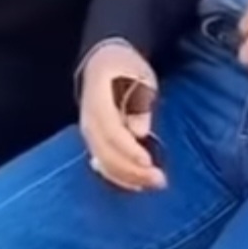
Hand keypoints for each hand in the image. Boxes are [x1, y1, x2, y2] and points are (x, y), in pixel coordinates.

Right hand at [79, 43, 164, 192]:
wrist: (103, 63)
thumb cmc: (126, 68)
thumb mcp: (139, 75)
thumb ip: (139, 102)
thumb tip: (139, 132)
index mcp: (97, 99)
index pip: (111, 131)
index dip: (128, 149)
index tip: (148, 161)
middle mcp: (88, 120)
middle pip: (106, 152)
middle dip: (132, 170)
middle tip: (159, 180)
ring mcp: (88, 133)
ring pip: (103, 163)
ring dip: (128, 178)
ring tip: (153, 184)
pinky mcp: (93, 142)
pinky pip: (102, 165)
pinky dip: (119, 177)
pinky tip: (137, 185)